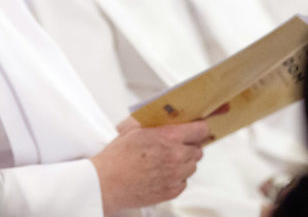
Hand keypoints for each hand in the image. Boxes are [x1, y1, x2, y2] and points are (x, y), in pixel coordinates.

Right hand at [91, 119, 209, 213]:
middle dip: (189, 145)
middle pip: (198, 149)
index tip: (196, 127)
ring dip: (184, 161)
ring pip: (192, 165)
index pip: (200, 130)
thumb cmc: (117, 157)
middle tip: (177, 144)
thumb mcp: (133, 128)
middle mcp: (176, 157)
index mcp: (168, 137)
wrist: (107, 183)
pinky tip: (163, 172)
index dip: (198, 127)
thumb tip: (165, 115)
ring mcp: (176, 175)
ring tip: (167, 159)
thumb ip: (153, 120)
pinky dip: (177, 176)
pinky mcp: (172, 191)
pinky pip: (184, 181)